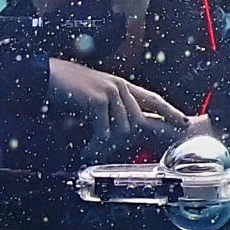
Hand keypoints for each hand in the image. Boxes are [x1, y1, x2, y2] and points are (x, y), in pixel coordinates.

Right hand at [47, 58, 183, 147]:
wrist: (44, 77)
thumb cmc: (65, 88)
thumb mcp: (93, 97)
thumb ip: (111, 110)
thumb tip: (124, 131)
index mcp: (121, 85)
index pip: (153, 99)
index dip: (170, 112)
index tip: (185, 123)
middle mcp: (119, 86)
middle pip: (137, 123)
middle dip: (121, 143)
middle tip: (100, 151)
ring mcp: (111, 92)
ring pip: (122, 130)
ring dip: (105, 145)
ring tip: (90, 150)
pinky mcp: (99, 100)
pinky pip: (106, 132)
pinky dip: (95, 145)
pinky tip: (86, 150)